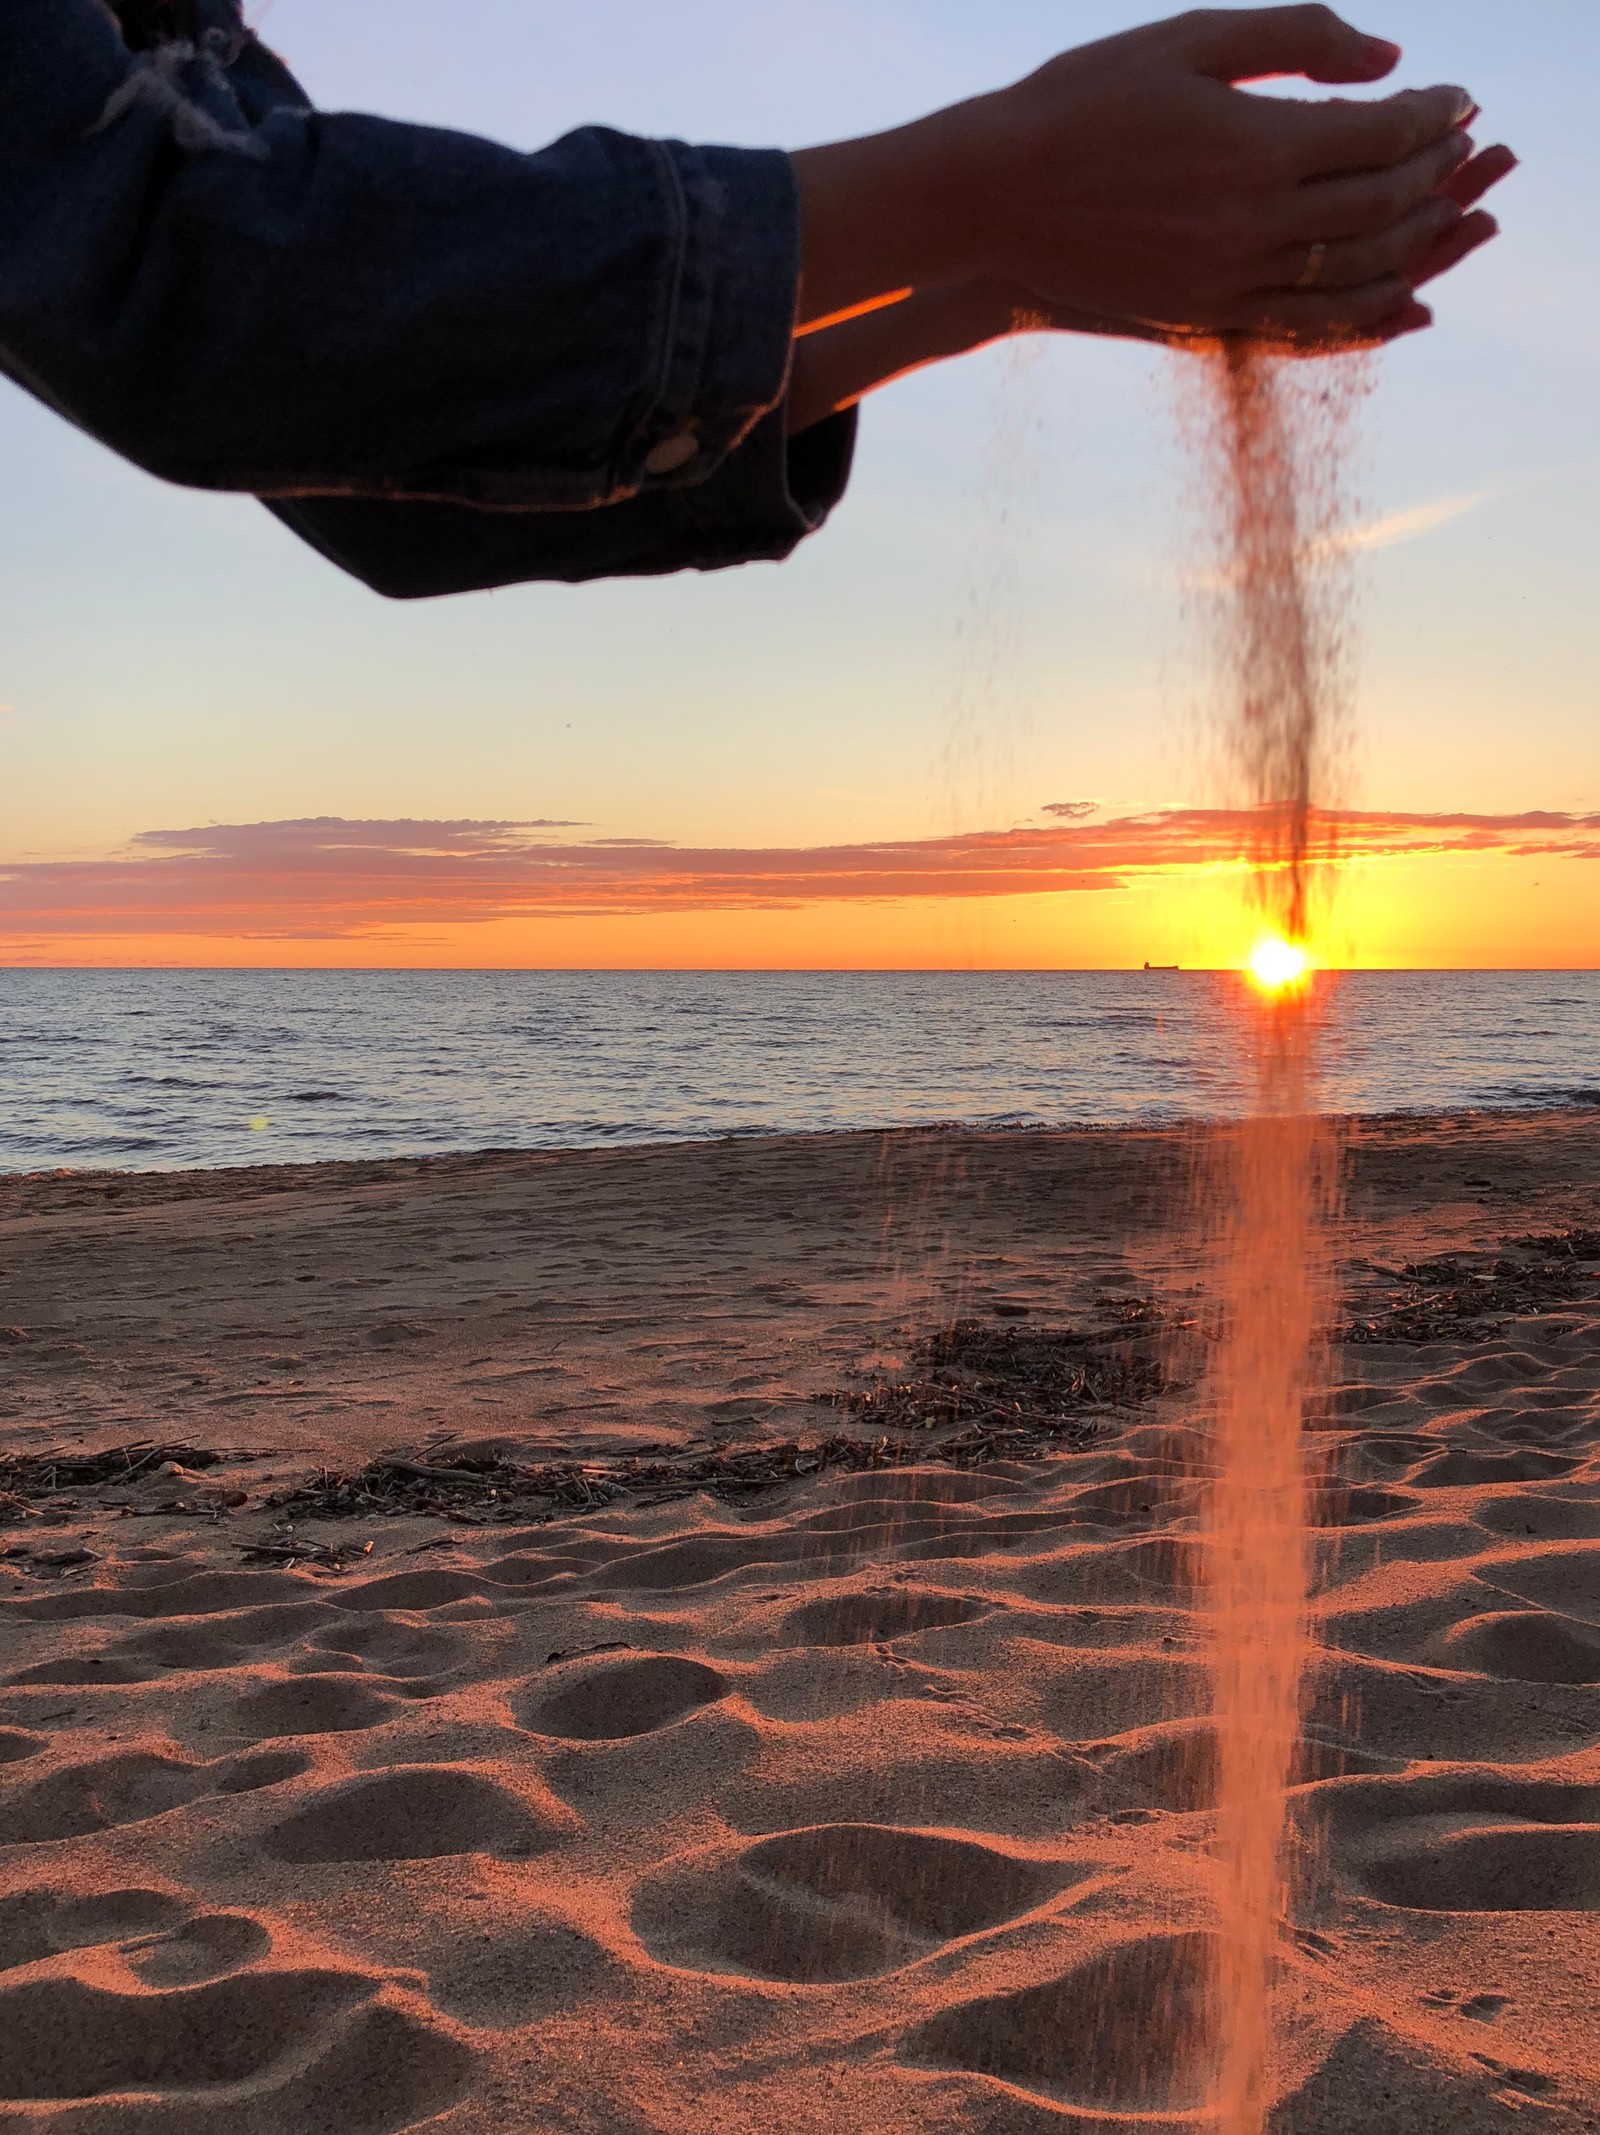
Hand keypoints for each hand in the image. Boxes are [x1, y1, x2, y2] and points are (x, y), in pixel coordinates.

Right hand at [792, 6, 1509, 350]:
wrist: (990, 200)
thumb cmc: (1082, 101)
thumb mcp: (1190, 39)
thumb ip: (1296, 36)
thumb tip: (1389, 58)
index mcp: (1256, 147)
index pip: (1381, 135)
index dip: (1432, 116)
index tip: (1460, 98)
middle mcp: (1252, 226)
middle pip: (1380, 208)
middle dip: (1433, 175)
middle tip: (1461, 149)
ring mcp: (1227, 283)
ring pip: (1354, 275)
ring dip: (1413, 243)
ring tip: (1443, 214)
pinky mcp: (1202, 319)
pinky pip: (1306, 326)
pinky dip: (1366, 316)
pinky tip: (1402, 300)